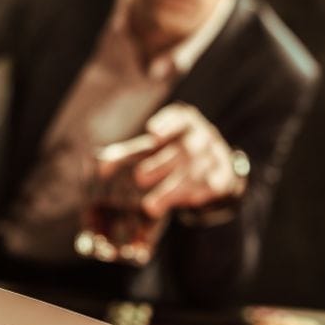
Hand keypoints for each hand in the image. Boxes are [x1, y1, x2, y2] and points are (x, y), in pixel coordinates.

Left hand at [109, 103, 242, 218]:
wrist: (214, 164)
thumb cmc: (173, 152)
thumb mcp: (154, 148)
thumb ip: (128, 154)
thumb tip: (100, 167)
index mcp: (185, 121)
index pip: (179, 117)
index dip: (167, 124)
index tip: (152, 133)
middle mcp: (202, 135)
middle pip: (182, 150)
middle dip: (159, 165)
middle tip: (139, 178)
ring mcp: (216, 155)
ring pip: (196, 172)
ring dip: (172, 190)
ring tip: (150, 207)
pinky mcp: (224, 175)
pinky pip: (213, 185)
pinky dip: (200, 194)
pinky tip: (188, 202)